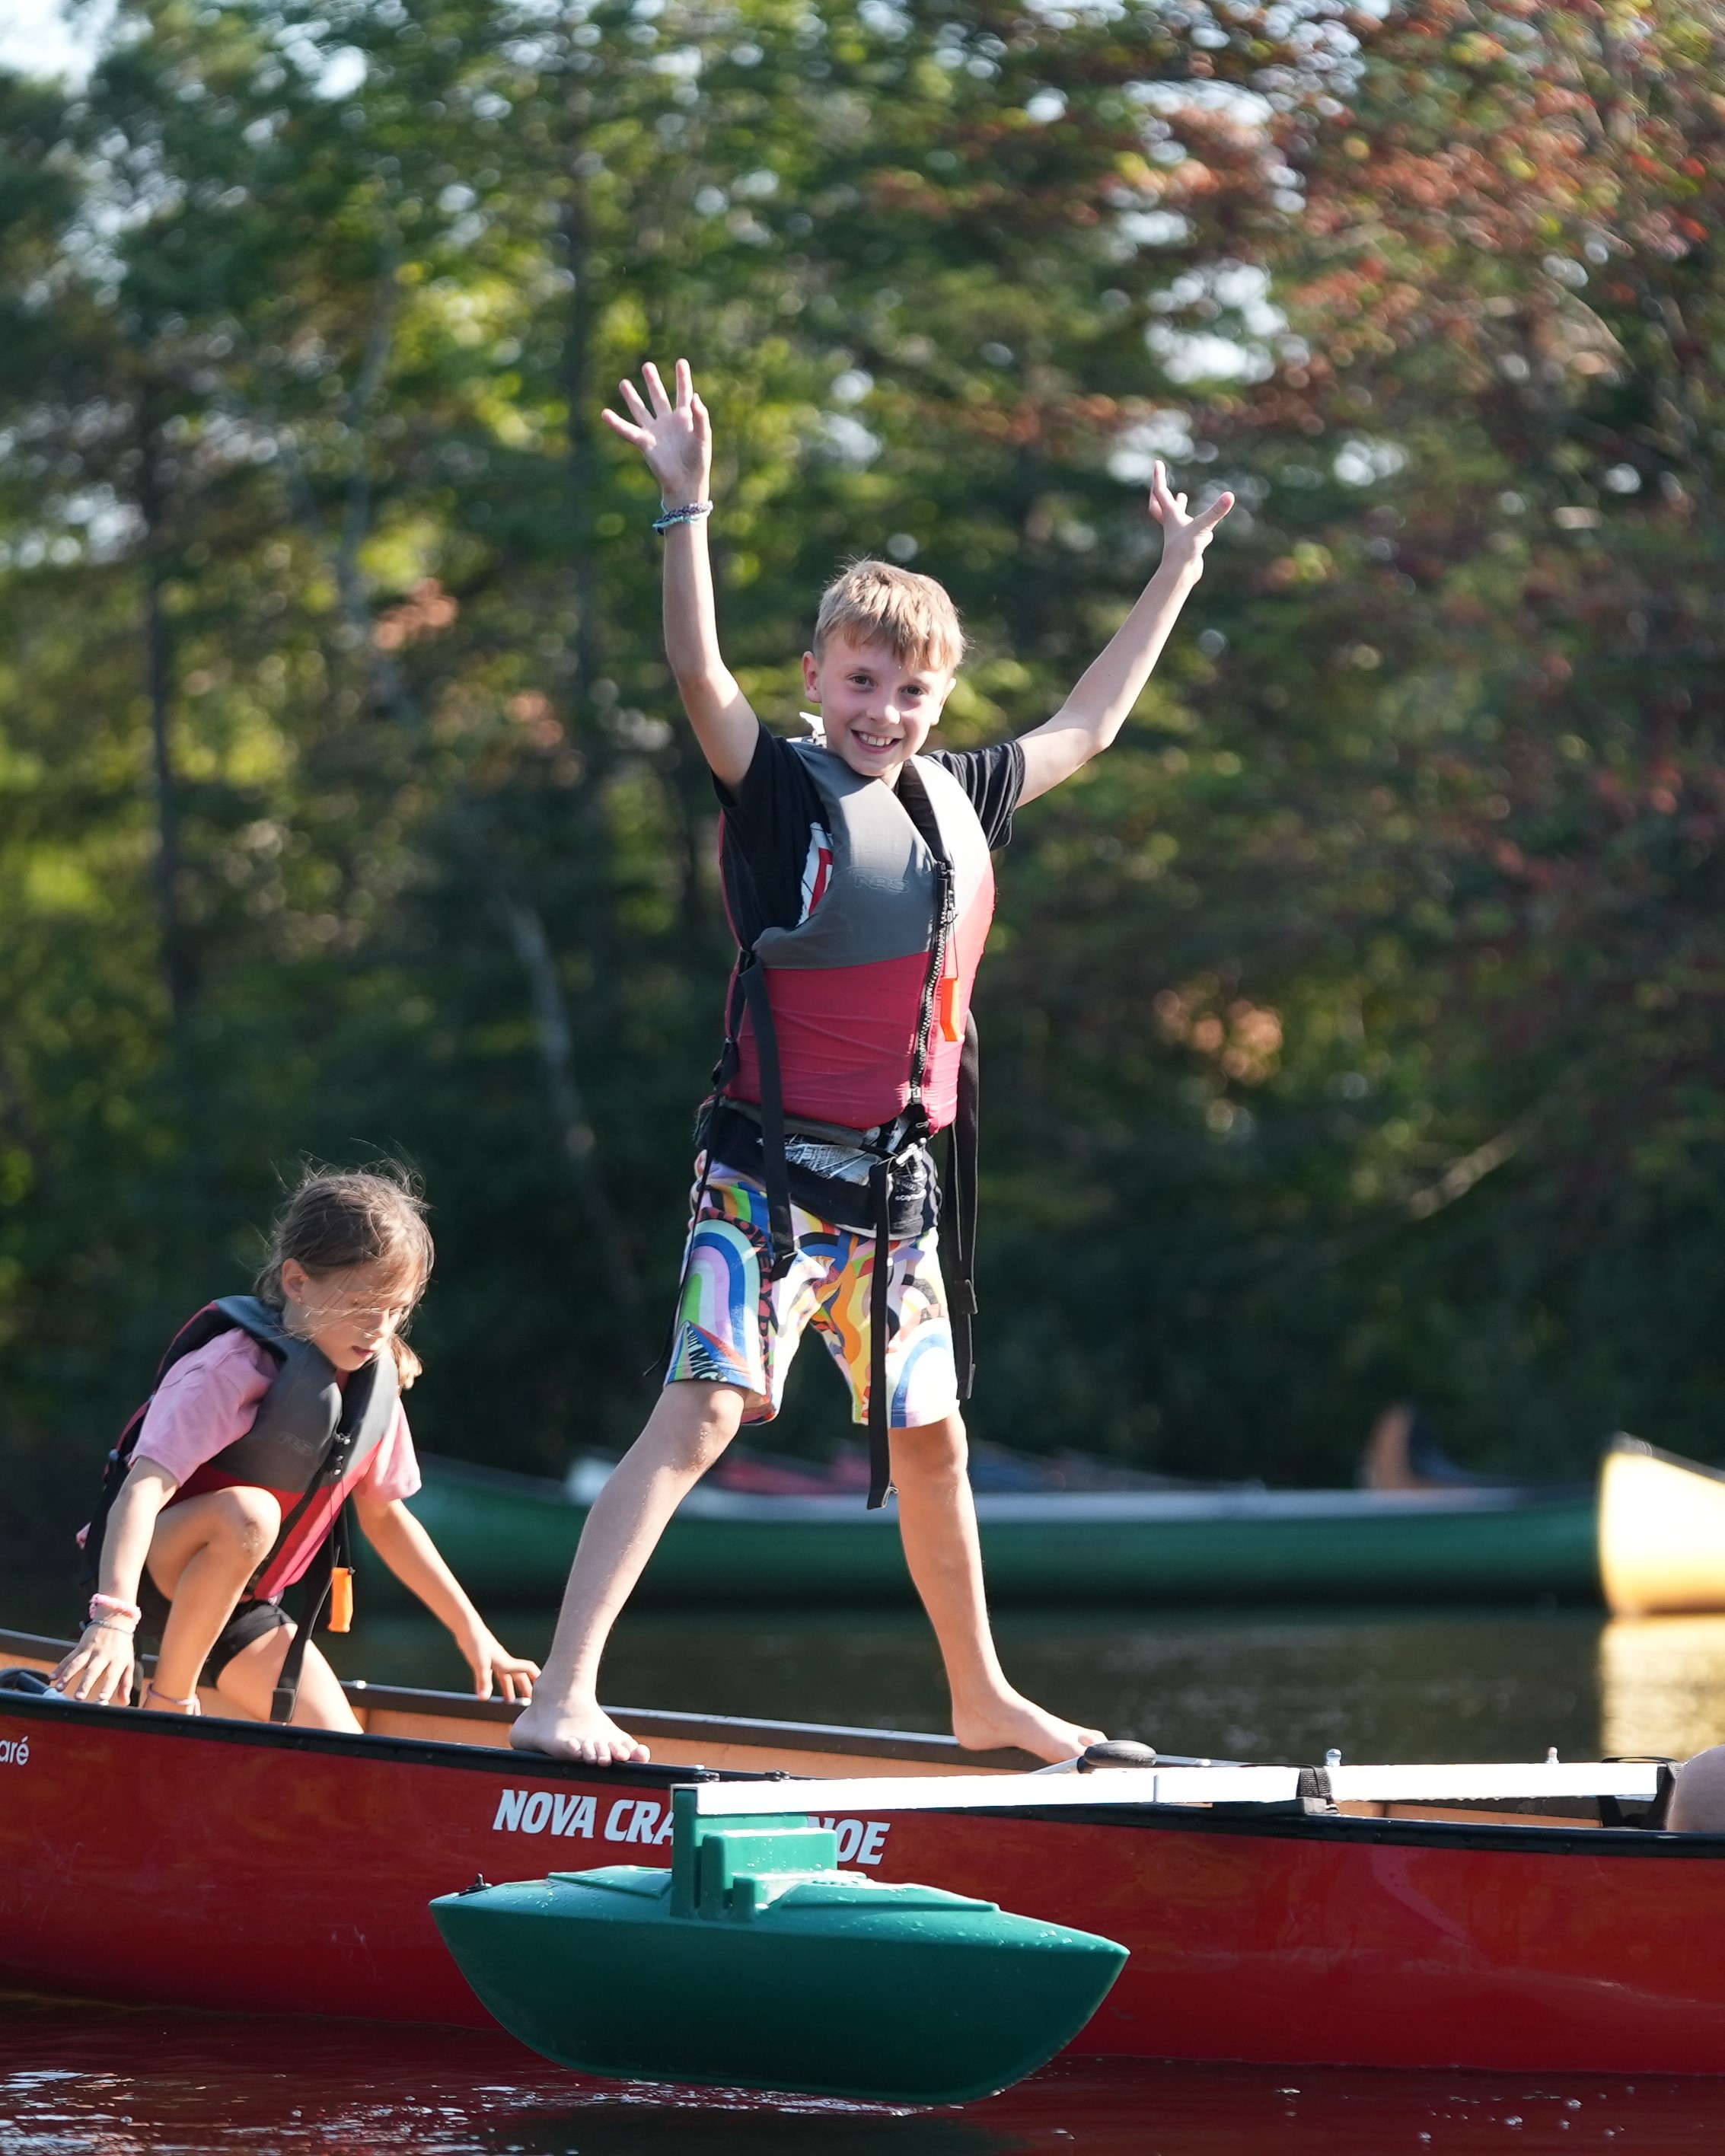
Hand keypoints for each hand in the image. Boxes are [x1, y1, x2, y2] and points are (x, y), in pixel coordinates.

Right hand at [51, 1621, 136, 1706]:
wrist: (115, 1619)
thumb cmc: (122, 1645)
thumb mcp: (129, 1662)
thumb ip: (126, 1683)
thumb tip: (125, 1702)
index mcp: (117, 1660)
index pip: (113, 1676)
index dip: (108, 1687)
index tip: (102, 1699)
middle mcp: (103, 1656)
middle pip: (93, 1671)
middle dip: (85, 1684)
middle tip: (78, 1697)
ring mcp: (90, 1650)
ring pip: (77, 1664)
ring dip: (67, 1676)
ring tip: (60, 1688)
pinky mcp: (80, 1647)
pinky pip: (68, 1658)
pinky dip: (59, 1667)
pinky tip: (53, 1677)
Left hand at [459, 1628, 539, 1702]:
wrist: (466, 1628)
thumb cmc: (477, 1642)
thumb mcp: (481, 1664)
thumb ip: (484, 1681)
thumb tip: (485, 1697)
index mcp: (506, 1662)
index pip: (527, 1668)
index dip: (536, 1676)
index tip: (543, 1686)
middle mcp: (503, 1661)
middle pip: (518, 1675)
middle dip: (524, 1687)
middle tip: (527, 1700)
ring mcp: (494, 1660)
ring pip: (506, 1676)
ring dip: (508, 1688)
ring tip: (508, 1701)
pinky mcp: (485, 1660)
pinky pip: (493, 1675)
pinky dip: (493, 1684)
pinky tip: (487, 1690)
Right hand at [601, 358, 710, 507]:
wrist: (686, 483)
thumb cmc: (698, 461)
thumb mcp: (703, 437)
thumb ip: (700, 416)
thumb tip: (695, 396)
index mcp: (685, 418)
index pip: (684, 393)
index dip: (682, 378)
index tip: (681, 362)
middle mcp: (668, 421)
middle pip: (659, 396)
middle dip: (653, 382)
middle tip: (647, 366)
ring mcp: (655, 431)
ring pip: (641, 409)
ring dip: (632, 397)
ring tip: (623, 383)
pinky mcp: (644, 442)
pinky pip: (628, 430)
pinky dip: (616, 423)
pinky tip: (604, 413)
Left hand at [1149, 459, 1233, 568]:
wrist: (1180, 576)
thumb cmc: (1185, 552)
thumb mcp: (1202, 528)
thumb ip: (1215, 512)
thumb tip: (1230, 496)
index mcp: (1171, 516)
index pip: (1161, 492)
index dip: (1158, 477)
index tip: (1157, 463)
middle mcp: (1172, 524)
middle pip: (1161, 505)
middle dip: (1160, 492)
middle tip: (1160, 482)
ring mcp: (1179, 536)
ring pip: (1177, 518)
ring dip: (1179, 507)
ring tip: (1182, 497)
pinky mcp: (1188, 546)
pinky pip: (1192, 533)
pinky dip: (1197, 528)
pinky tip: (1207, 530)